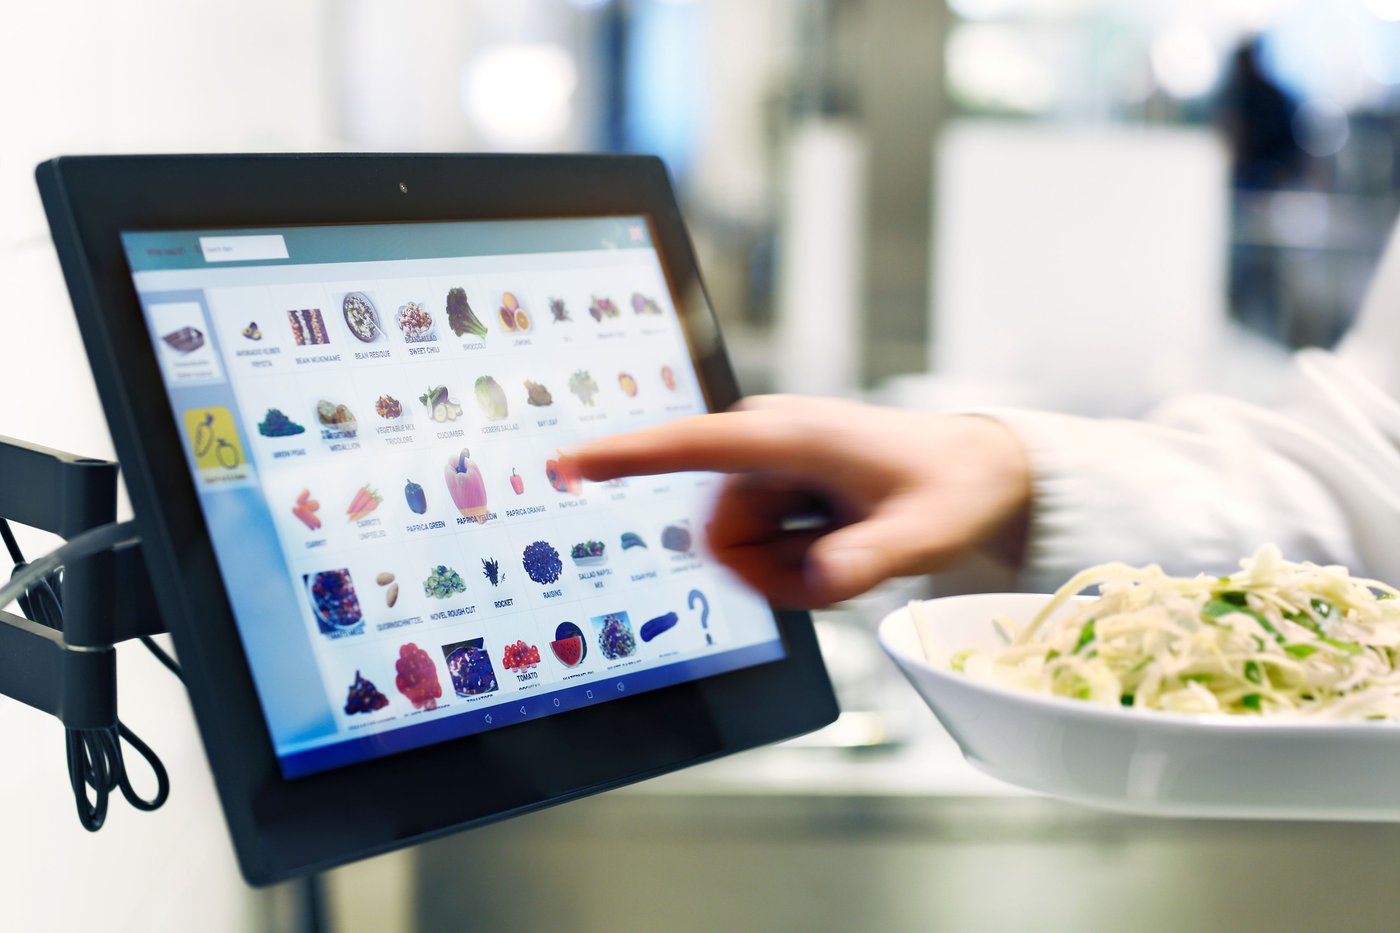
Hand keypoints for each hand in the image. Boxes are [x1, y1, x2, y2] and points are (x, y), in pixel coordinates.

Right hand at [560, 395, 1031, 607]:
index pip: (691, 446)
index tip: (565, 462)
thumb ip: (869, 559)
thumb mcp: (923, 533)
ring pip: (734, 548)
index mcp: (791, 436)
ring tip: (847, 549)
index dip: (624, 456)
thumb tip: (820, 580)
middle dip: (771, 571)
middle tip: (840, 564)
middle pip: (719, 535)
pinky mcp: (772, 483)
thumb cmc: (952, 487)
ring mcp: (767, 465)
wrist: (977, 469)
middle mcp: (766, 443)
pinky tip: (837, 540)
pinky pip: (753, 545)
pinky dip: (793, 562)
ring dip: (786, 570)